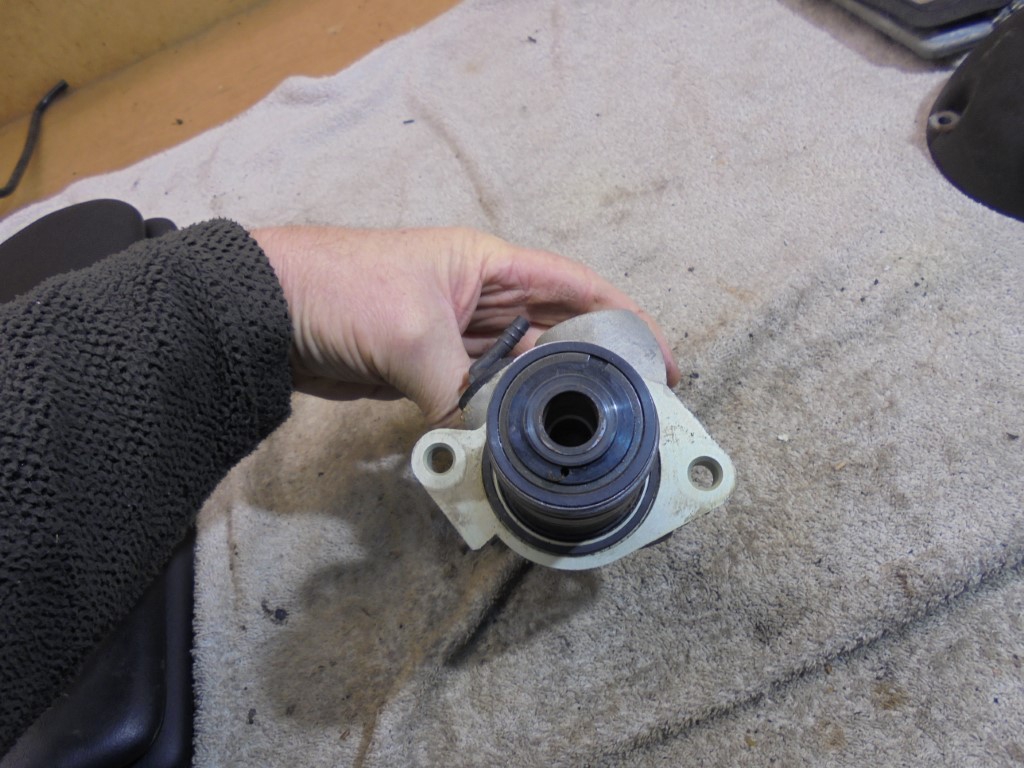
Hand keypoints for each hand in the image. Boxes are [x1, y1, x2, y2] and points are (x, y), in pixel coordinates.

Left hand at [251, 226, 679, 424]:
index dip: (627, 319)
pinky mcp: (432, 370)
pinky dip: (504, 415)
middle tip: (634, 412)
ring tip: (589, 435)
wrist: (268, 311)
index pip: (578, 288)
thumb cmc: (343, 291)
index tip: (661, 359)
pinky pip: (483, 394)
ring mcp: (459, 338)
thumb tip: (484, 444)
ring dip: (549, 398)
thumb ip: (459, 389)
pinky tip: (526, 440)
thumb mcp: (411, 335)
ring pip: (522, 370)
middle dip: (596, 367)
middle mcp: (484, 299)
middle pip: (558, 333)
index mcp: (491, 266)